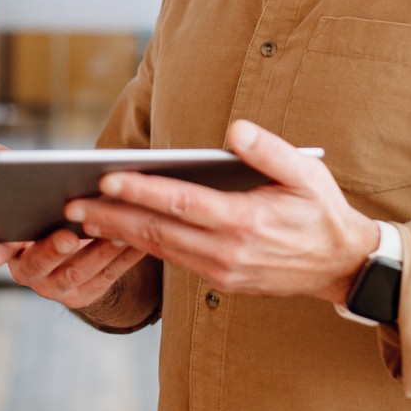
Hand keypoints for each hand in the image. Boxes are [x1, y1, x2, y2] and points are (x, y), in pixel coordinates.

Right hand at [0, 142, 148, 309]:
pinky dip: (123, 257)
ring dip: (98, 250)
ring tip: (117, 229)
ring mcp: (59, 286)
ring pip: (78, 270)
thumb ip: (8, 174)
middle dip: (53, 249)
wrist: (70, 258)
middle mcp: (31, 272)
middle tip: (68, 235)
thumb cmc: (45, 219)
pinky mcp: (88, 292)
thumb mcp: (26, 198)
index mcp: (9, 249)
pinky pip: (107, 275)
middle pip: (40, 262)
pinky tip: (139, 238)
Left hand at [67, 119, 378, 305]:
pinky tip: (119, 232)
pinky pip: (174, 260)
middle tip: (70, 205)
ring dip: (119, 234)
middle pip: (159, 232)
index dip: (142, 192)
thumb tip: (233, 131)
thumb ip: (269, 150)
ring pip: (160, 250)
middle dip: (111, 217)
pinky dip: (142, 247)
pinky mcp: (220, 279)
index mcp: (247, 221)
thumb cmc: (321, 211)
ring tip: (82, 218)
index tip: (107, 179)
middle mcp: (229, 250)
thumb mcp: (307, 172)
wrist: (341, 265)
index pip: (183, 204)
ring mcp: (223, 270)